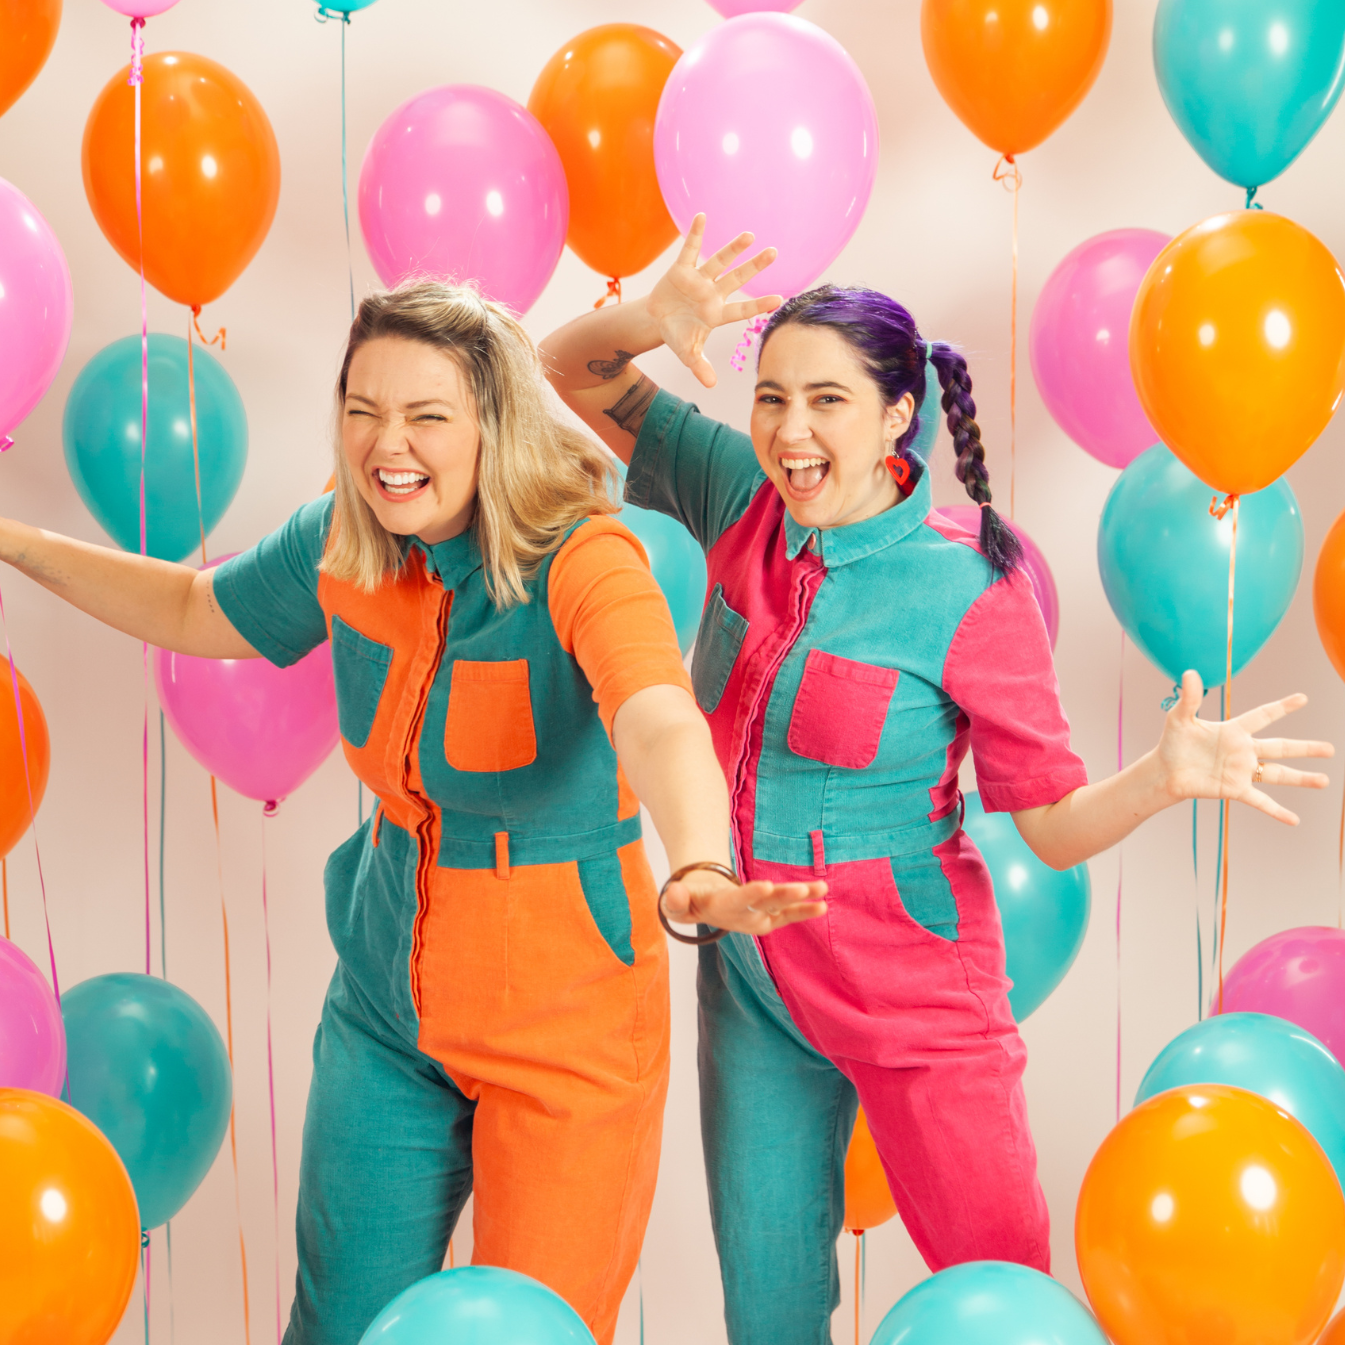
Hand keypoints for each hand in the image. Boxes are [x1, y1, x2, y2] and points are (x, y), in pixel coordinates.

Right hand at [646, 214, 781, 388]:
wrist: (656, 321)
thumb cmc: (677, 335)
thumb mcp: (687, 354)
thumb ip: (700, 367)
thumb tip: (711, 386)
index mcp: (716, 314)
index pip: (741, 309)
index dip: (758, 305)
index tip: (779, 299)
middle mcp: (712, 294)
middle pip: (737, 279)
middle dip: (754, 267)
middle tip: (774, 253)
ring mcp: (698, 280)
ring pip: (719, 261)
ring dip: (732, 248)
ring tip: (750, 235)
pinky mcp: (681, 269)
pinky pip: (690, 250)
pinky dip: (695, 234)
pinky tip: (703, 216)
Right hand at [661, 868, 826, 936]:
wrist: (702, 909)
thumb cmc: (689, 900)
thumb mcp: (677, 900)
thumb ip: (675, 899)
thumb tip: (674, 891)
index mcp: (722, 908)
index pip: (738, 901)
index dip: (752, 894)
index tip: (767, 886)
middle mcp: (744, 916)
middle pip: (766, 906)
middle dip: (784, 897)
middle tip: (802, 890)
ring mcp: (758, 918)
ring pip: (781, 909)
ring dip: (802, 901)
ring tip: (822, 891)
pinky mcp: (768, 917)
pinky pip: (788, 915)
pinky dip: (805, 910)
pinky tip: (823, 904)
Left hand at [1156, 670, 1332, 824]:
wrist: (1164, 771)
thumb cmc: (1172, 743)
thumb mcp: (1179, 718)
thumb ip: (1190, 698)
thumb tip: (1190, 673)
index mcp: (1233, 731)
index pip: (1263, 716)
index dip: (1282, 707)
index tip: (1303, 698)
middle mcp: (1243, 751)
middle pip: (1281, 747)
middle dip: (1306, 748)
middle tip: (1331, 748)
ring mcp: (1241, 771)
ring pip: (1278, 774)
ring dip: (1301, 779)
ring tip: (1325, 781)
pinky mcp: (1234, 790)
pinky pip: (1260, 801)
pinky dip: (1276, 811)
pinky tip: (1293, 820)